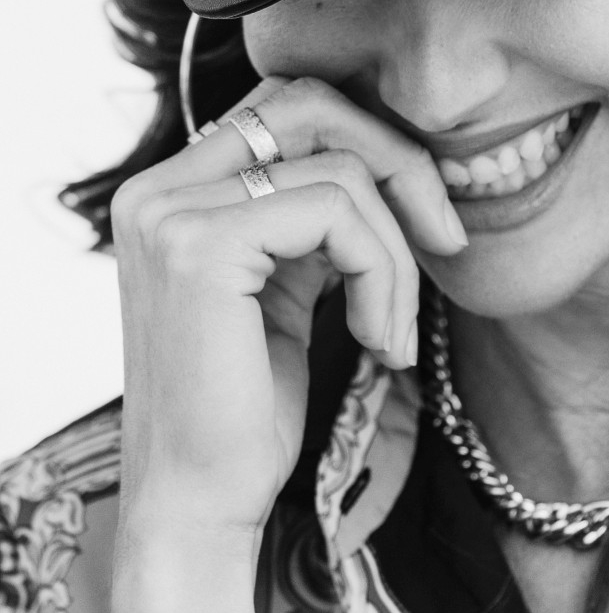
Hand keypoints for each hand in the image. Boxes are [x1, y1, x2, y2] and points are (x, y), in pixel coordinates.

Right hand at [110, 75, 467, 540]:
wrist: (200, 507)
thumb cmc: (248, 409)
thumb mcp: (285, 286)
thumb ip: (310, 214)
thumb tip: (388, 155)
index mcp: (173, 190)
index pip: (288, 106)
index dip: (371, 143)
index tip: (426, 219)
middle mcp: (159, 188)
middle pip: (310, 105)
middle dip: (399, 163)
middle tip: (446, 240)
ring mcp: (172, 211)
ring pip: (339, 169)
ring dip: (397, 254)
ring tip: (393, 332)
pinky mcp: (201, 245)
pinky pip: (336, 212)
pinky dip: (382, 273)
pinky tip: (378, 341)